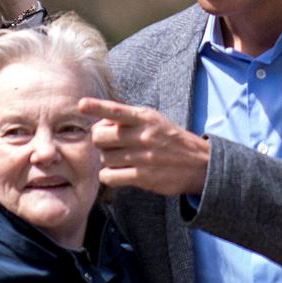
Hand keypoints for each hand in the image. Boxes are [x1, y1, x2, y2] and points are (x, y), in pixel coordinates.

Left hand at [80, 98, 211, 195]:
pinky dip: (109, 176)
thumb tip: (99, 121)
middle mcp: (143, 135)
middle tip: (110, 144)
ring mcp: (142, 157)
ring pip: (104, 158)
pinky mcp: (143, 177)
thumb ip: (128, 118)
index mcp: (145, 118)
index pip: (116, 110)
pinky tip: (119, 173)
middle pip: (99, 137)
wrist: (199, 164)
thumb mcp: (154, 120)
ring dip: (107, 159)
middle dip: (100, 141)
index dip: (97, 107)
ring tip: (122, 158)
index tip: (82, 104)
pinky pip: (109, 176)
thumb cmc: (170, 139)